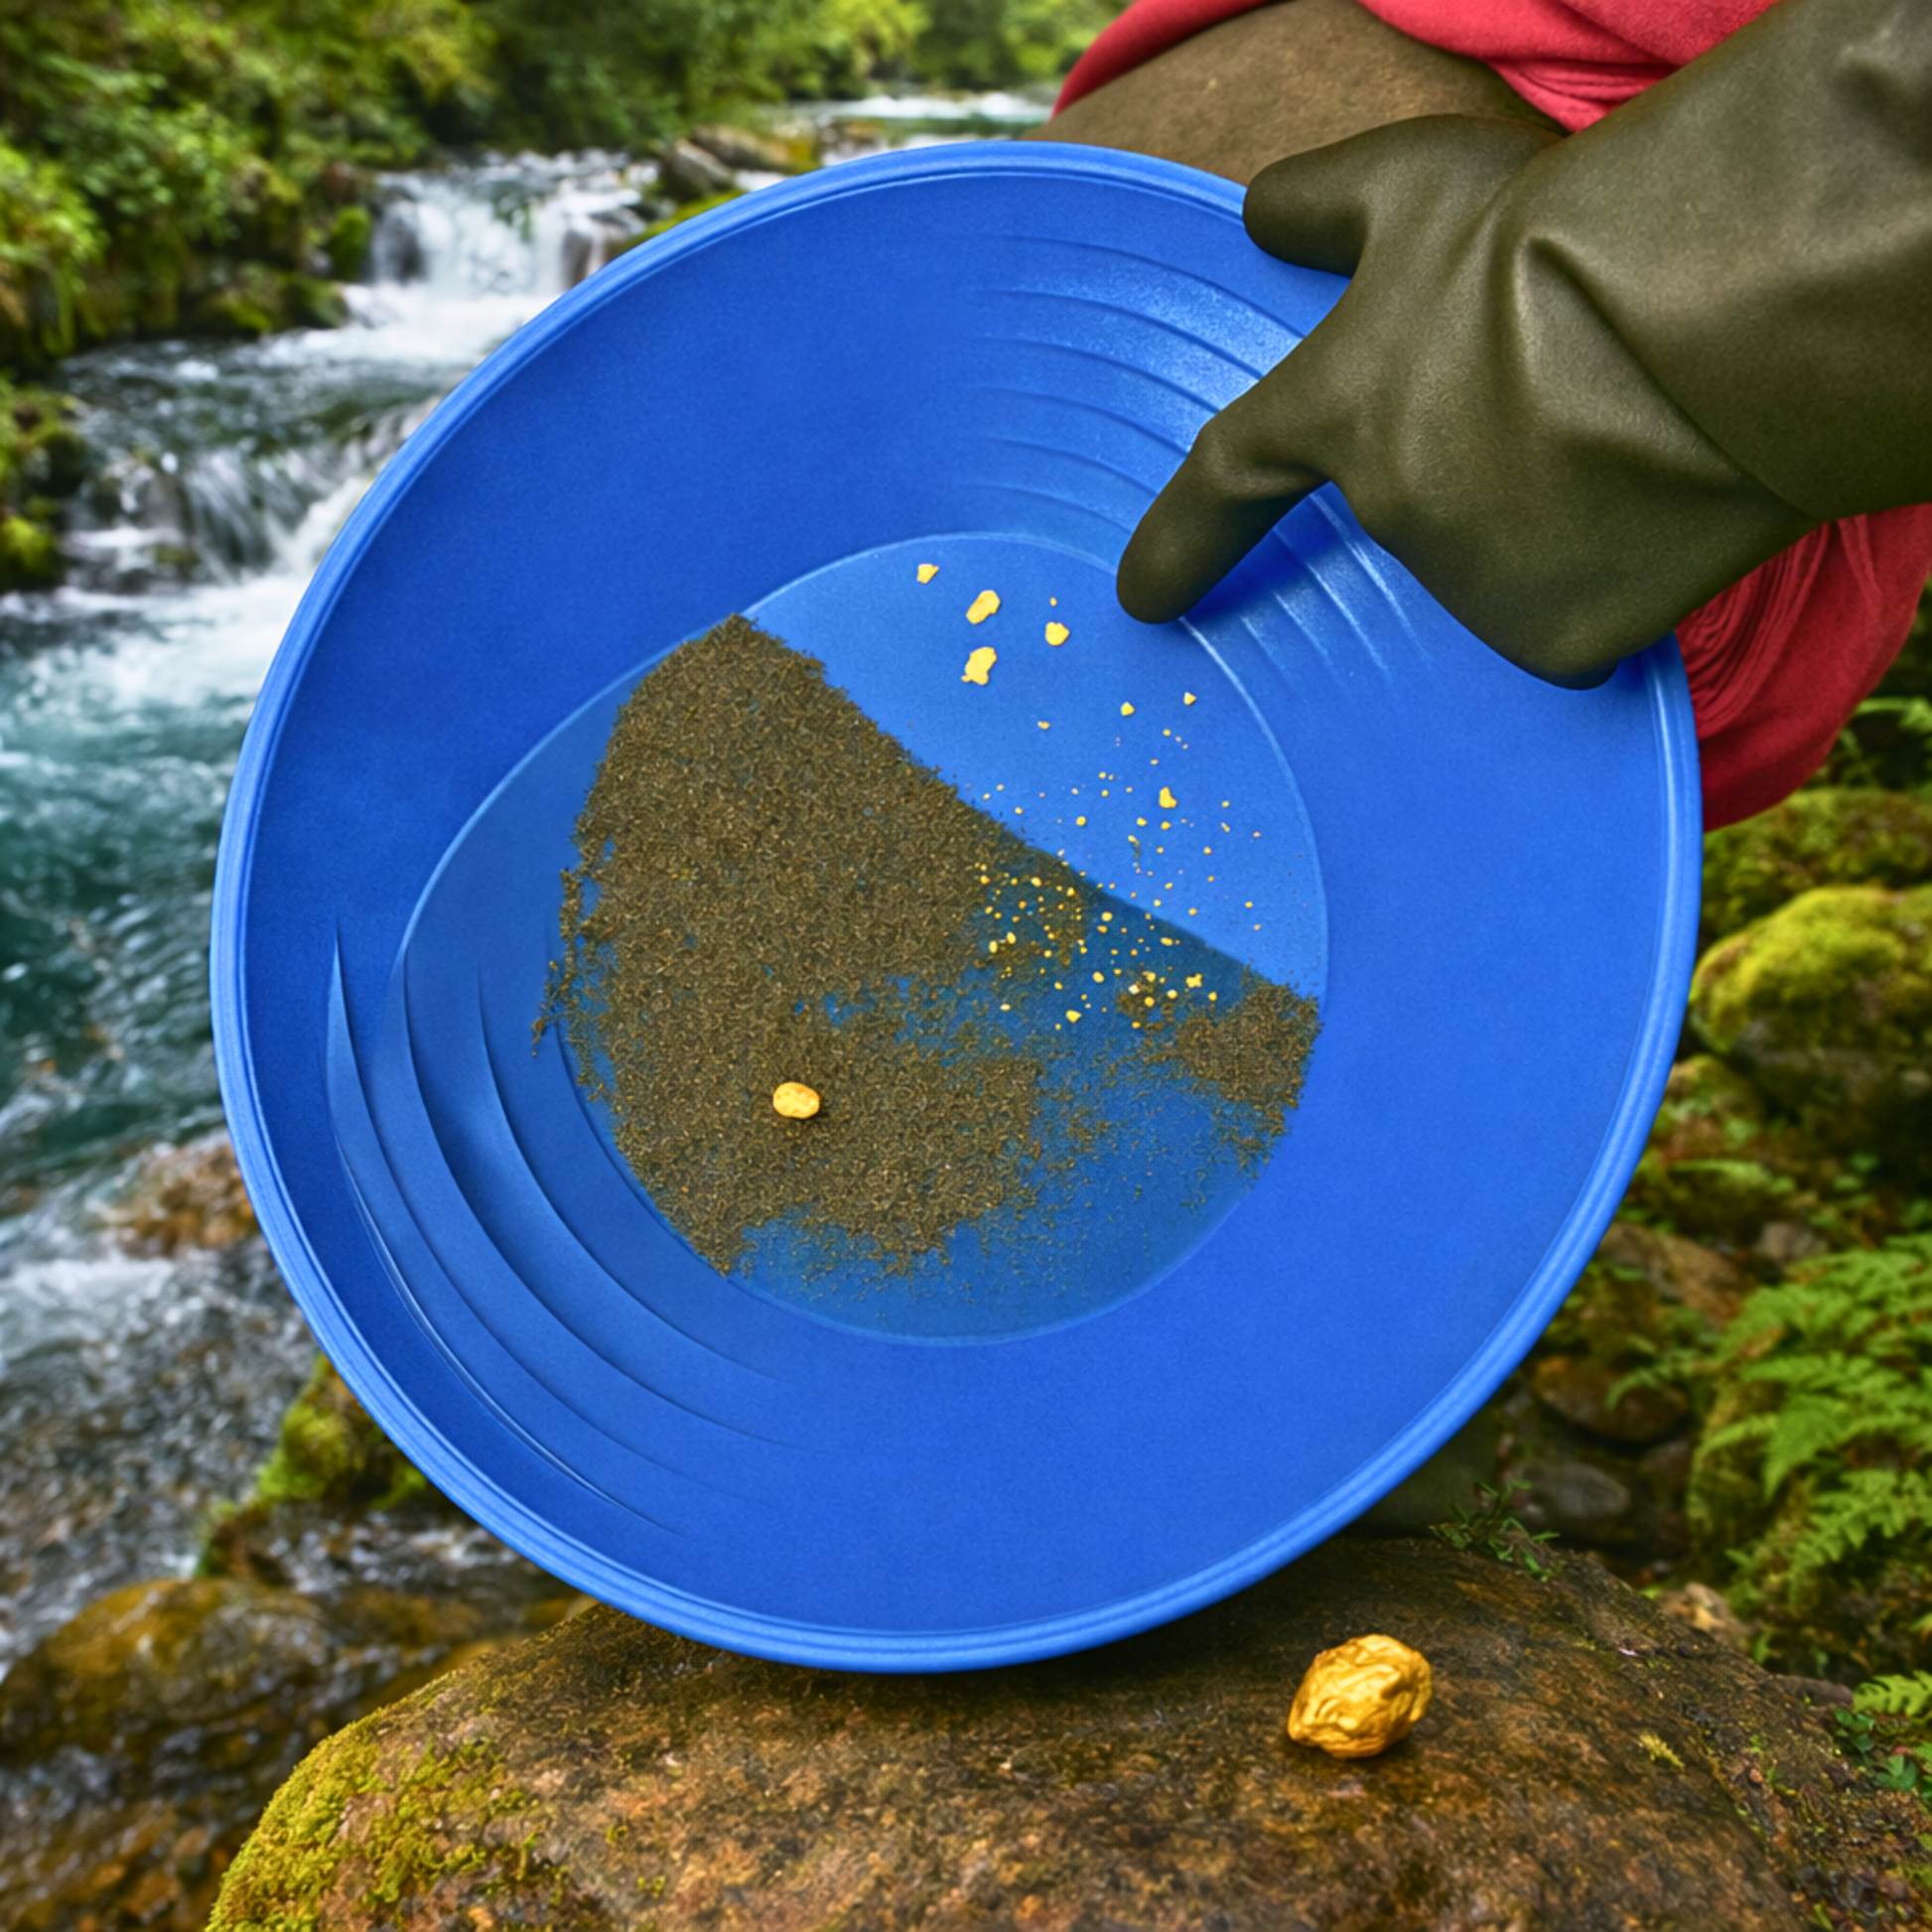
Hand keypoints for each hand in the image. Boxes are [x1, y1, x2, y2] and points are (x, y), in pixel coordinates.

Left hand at [1116, 112, 1815, 684]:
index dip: (1179, 544)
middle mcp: (1387, 510)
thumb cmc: (1566, 232)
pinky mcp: (1553, 642)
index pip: (1226, 482)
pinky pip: (1578, 614)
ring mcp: (1467, 586)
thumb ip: (1321, 202)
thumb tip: (1257, 217)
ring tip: (1633, 420)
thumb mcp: (1419, 177)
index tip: (1139, 601)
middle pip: (1429, 497)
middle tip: (1580, 380)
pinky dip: (1617, 570)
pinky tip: (1659, 495)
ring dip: (1555, 508)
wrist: (1728, 309)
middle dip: (1491, 449)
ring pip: (1506, 560)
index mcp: (1336, 409)